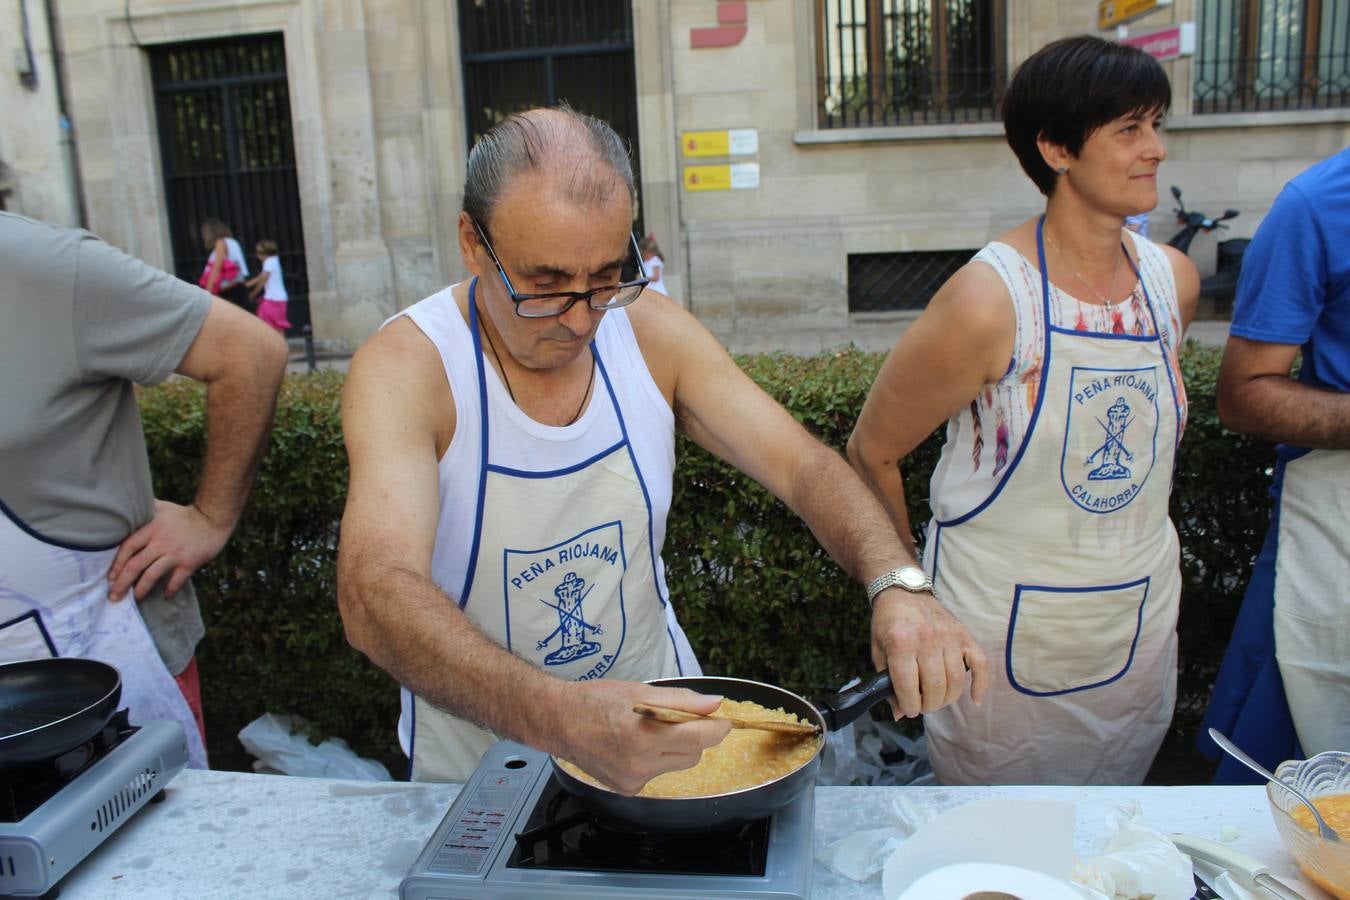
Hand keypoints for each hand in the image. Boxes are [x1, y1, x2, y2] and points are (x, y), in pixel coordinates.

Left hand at [107, 500, 231, 600]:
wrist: (212, 519)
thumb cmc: (184, 515)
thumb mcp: (161, 507)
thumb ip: (143, 508)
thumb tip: (124, 505)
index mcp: (151, 529)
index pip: (128, 547)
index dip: (117, 563)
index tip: (110, 577)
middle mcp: (161, 542)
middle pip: (135, 565)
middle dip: (122, 583)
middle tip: (114, 596)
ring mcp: (175, 553)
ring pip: (152, 575)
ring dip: (141, 590)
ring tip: (135, 599)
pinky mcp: (189, 562)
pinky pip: (177, 580)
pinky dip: (170, 589)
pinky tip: (166, 595)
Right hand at [549, 680, 731, 794]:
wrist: (559, 722)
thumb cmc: (597, 701)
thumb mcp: (641, 690)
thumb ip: (682, 700)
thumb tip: (715, 704)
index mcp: (643, 734)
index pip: (699, 738)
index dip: (717, 728)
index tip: (723, 721)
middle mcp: (639, 763)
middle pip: (693, 754)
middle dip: (693, 736)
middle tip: (677, 719)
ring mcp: (633, 780)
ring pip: (678, 765)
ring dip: (675, 749)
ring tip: (650, 732)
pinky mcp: (628, 789)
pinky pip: (658, 774)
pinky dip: (656, 760)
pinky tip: (634, 747)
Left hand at [870, 589, 987, 717]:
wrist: (903, 591)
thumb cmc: (888, 623)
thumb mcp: (878, 650)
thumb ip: (886, 681)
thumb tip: (898, 713)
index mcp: (901, 643)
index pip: (908, 686)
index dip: (908, 706)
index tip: (908, 709)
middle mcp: (927, 639)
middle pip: (935, 686)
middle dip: (928, 705)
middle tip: (922, 706)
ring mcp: (948, 636)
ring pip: (956, 680)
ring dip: (948, 698)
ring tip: (937, 700)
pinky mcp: (963, 634)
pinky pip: (980, 663)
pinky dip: (980, 684)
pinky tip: (975, 699)